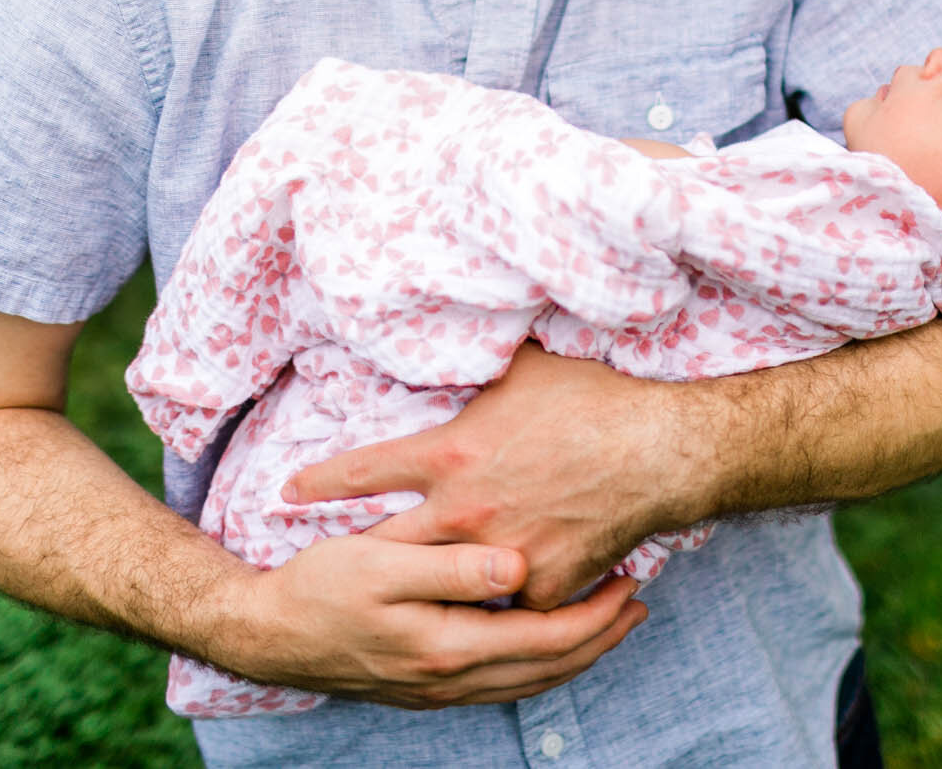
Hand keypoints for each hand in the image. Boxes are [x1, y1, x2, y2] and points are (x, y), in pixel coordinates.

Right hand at [231, 531, 647, 708]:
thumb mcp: (381, 565)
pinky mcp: (425, 686)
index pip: (548, 639)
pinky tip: (546, 640)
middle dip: (601, 636)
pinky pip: (503, 682)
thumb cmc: (319, 588)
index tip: (631, 578)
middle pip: (549, 667)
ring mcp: (438, 689)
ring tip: (609, 620)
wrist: (265, 636)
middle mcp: (451, 679)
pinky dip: (539, 662)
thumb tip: (516, 565)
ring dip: (576, 652)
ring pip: (529, 680)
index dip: (596, 614)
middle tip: (639, 599)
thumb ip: (451, 567)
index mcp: (449, 646)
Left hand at [282, 344, 699, 609]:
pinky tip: (502, 607)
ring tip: (401, 608)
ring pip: (442, 586)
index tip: (286, 494)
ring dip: (424, 593)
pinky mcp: (539, 586)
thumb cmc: (591, 401)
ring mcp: (498, 554)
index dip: (319, 484)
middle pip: (386, 546)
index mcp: (448, 454)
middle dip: (353, 561)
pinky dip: (507, 599)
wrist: (655, 451)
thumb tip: (462, 333)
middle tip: (327, 573)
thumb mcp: (524, 368)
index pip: (362, 471)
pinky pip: (508, 603)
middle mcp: (460, 511)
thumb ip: (480, 366)